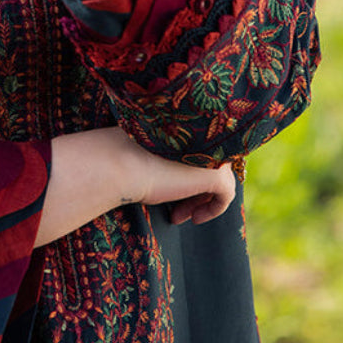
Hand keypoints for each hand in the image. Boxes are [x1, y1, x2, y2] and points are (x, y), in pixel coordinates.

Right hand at [35, 126, 236, 245]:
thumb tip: (161, 165)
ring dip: (198, 200)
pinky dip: (213, 209)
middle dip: (196, 189)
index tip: (171, 192)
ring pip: (217, 179)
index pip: (199, 148)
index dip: (189, 171)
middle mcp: (201, 133)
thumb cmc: (119, 159)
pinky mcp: (216, 175)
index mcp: (184, 124)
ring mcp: (211, 153)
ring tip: (178, 215)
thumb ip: (162, 153)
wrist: (116, 165)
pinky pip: (226, 194)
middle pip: (210, 165)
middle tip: (177, 209)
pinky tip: (192, 218)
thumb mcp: (145, 152)